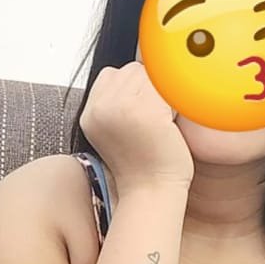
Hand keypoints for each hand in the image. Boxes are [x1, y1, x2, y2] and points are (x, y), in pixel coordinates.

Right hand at [79, 61, 193, 195]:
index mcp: (90, 113)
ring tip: (160, 125)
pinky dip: (174, 105)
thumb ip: (117, 102)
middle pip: (133, 71)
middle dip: (149, 90)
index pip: (113, 74)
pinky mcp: (147, 114)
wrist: (151, 194)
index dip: (133, 90)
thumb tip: (137, 69)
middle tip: (153, 123)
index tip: (140, 118)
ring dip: (162, 95)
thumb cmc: (142, 165)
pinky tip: (170, 128)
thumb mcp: (116, 131)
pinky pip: (167, 89)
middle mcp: (101, 109)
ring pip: (150, 77)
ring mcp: (122, 110)